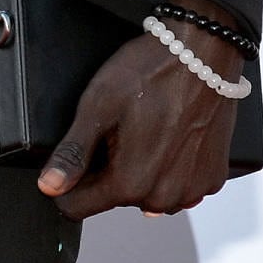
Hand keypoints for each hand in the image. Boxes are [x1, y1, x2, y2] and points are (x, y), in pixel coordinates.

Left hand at [37, 0, 245, 217]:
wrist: (203, 56)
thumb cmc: (152, 74)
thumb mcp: (97, 107)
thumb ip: (73, 153)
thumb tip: (50, 186)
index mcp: (131, 183)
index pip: (78, 207)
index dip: (67, 183)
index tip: (73, 158)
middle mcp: (165, 196)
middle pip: (113, 199)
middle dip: (105, 171)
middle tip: (116, 131)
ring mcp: (192, 191)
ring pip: (145, 195)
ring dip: (138, 170)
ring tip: (142, 131)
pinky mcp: (211, 179)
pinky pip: (176, 185)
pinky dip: (168, 167)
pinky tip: (167, 137)